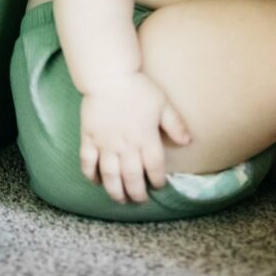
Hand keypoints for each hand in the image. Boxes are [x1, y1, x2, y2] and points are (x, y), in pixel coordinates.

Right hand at [79, 72, 191, 203]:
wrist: (109, 76)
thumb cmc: (138, 88)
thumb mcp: (163, 103)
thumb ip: (175, 124)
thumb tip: (188, 141)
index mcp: (145, 138)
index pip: (154, 167)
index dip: (157, 180)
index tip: (159, 186)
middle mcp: (126, 146)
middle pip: (131, 178)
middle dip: (137, 193)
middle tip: (139, 200)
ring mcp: (105, 144)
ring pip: (110, 176)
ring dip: (115, 191)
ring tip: (120, 199)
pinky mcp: (89, 138)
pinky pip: (87, 163)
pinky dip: (91, 175)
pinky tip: (96, 181)